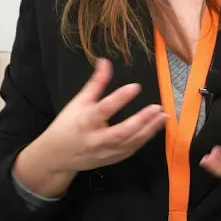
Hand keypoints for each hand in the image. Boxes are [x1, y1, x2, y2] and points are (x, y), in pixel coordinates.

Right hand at [15, 58, 167, 194]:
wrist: (57, 157)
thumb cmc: (67, 125)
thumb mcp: (77, 102)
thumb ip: (95, 84)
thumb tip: (105, 61)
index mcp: (85, 121)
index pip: (104, 109)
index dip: (119, 98)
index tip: (135, 86)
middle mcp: (96, 139)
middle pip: (121, 131)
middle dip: (141, 120)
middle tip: (158, 107)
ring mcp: (105, 152)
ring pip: (130, 143)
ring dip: (149, 130)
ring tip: (163, 116)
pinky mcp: (113, 159)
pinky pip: (132, 150)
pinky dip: (145, 139)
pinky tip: (156, 127)